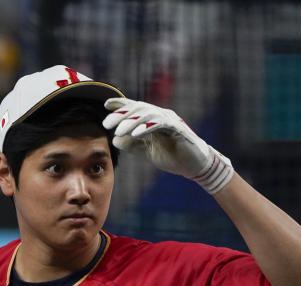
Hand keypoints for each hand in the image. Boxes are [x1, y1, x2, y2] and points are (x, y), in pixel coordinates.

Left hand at [102, 97, 233, 193]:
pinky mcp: (177, 128)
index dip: (121, 104)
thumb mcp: (147, 151)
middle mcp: (161, 115)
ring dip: (131, 121)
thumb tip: (115, 139)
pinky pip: (160, 124)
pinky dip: (147, 127)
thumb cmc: (172, 156)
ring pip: (148, 114)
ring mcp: (170, 120)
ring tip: (118, 131)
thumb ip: (132, 144)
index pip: (135, 108)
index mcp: (153, 119)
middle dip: (121, 114)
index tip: (106, 105)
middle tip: (106, 123)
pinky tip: (135, 134)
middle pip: (138, 108)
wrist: (193, 166)